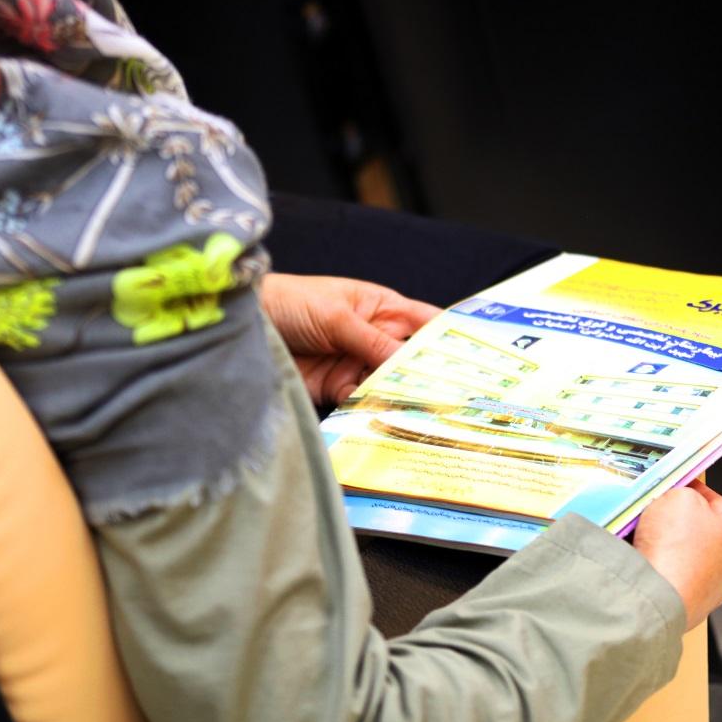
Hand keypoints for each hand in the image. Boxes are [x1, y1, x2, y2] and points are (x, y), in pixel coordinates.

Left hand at [260, 273, 441, 406]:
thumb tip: (409, 365)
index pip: (425, 323)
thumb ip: (372, 341)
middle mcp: (374, 337)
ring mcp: (355, 363)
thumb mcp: (336, 316)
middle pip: (411, 360)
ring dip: (402, 398)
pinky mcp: (334, 388)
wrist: (245, 324)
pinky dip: (373, 411)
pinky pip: (362, 402)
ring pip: (389, 385)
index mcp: (381, 308)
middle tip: (455, 398)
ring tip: (424, 415)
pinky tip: (386, 420)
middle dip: (430, 377)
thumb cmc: (290, 301)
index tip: (476, 360)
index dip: (450, 339)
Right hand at [631, 480, 721, 629]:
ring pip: (676, 553)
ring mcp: (700, 591)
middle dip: (674, 516)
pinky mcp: (676, 603)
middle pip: (695, 530)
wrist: (653, 593)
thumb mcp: (682, 496)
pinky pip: (660, 572)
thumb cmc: (677, 551)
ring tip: (642, 529)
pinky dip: (649, 560)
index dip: (696, 489)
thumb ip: (683, 490)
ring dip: (659, 540)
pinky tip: (637, 552)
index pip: (719, 505)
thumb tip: (676, 495)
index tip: (680, 482)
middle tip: (657, 505)